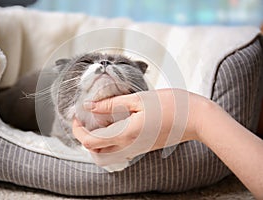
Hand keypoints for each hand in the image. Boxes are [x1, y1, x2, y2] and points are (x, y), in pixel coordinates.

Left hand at [72, 89, 199, 165]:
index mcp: (125, 134)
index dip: (77, 129)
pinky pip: (119, 150)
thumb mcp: (138, 99)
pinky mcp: (142, 148)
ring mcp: (136, 150)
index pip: (89, 141)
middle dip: (85, 138)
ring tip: (99, 122)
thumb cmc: (170, 105)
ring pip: (106, 154)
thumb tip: (90, 106)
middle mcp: (128, 147)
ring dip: (97, 142)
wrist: (195, 119)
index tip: (77, 115)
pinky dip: (110, 142)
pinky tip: (115, 124)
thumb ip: (111, 104)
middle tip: (85, 121)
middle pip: (95, 153)